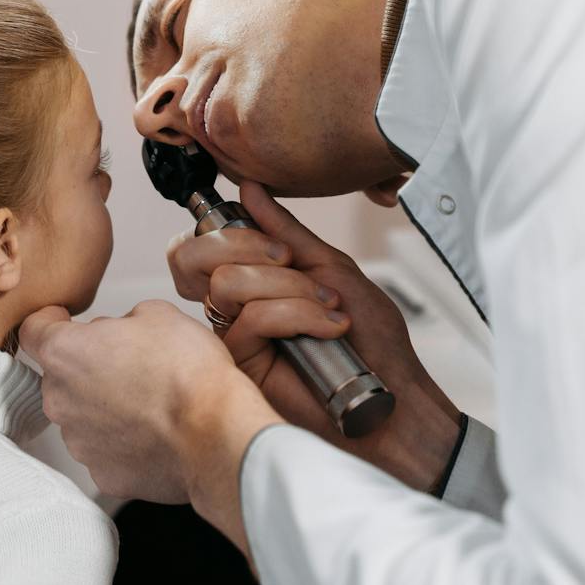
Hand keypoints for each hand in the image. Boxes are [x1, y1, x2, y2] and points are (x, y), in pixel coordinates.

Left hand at [20, 301, 280, 515]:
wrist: (217, 434)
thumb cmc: (188, 372)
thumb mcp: (157, 313)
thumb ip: (120, 321)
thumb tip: (119, 333)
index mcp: (64, 353)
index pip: (33, 331)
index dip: (50, 321)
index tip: (64, 320)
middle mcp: (59, 400)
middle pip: (61, 376)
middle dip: (88, 367)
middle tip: (130, 363)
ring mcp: (78, 443)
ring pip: (82, 415)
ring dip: (105, 406)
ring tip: (149, 401)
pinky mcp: (102, 475)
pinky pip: (105, 450)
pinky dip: (123, 441)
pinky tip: (154, 432)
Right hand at [169, 183, 464, 491]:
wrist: (392, 395)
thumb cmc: (372, 340)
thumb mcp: (331, 268)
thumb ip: (286, 232)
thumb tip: (247, 190)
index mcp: (250, 280)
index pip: (199, 244)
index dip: (224, 231)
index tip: (276, 241)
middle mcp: (234, 308)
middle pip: (192, 257)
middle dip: (244, 245)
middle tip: (290, 260)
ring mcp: (233, 337)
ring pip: (226, 283)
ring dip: (288, 286)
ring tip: (329, 306)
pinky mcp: (241, 367)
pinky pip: (251, 319)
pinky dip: (297, 314)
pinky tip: (329, 329)